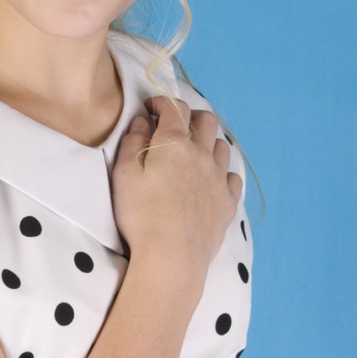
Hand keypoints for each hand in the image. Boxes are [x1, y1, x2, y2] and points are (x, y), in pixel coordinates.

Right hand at [111, 95, 241, 283]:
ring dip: (208, 142)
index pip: (174, 108)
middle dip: (190, 115)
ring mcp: (219, 179)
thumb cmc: (141, 214)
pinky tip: (211, 179)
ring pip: (221, 147)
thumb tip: (143, 122)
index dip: (162, 102)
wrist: (171, 255)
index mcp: (175, 144)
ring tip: (193, 152)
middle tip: (175, 124)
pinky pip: (232, 177)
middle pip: (206, 120)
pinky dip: (222, 172)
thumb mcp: (124, 174)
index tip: (151, 108)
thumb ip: (133, 142)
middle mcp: (202, 155)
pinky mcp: (228, 203)